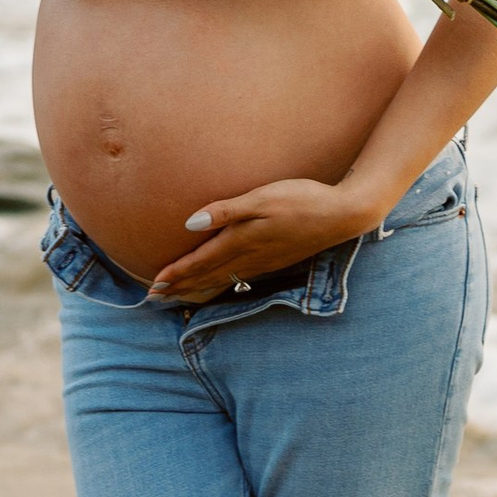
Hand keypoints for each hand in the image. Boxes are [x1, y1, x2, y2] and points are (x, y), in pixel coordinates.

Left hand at [148, 177, 380, 302]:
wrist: (342, 214)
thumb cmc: (301, 199)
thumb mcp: (261, 198)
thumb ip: (225, 211)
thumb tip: (190, 224)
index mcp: (242, 241)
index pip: (201, 262)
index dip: (176, 274)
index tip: (154, 285)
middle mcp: (251, 257)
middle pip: (208, 276)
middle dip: (181, 287)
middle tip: (155, 298)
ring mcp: (264, 261)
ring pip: (223, 279)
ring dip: (198, 287)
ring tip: (178, 295)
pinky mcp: (275, 259)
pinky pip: (239, 277)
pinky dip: (220, 282)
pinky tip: (219, 282)